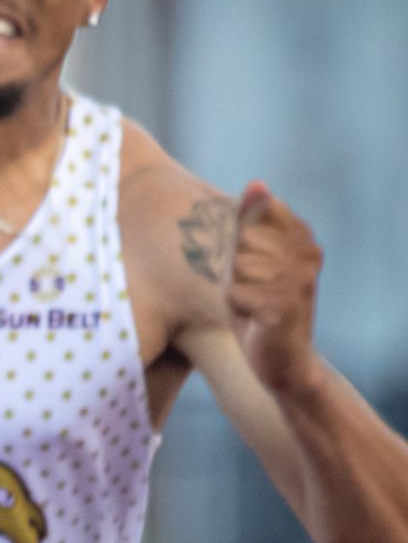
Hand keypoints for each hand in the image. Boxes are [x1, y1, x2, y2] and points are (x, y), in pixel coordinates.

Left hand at [228, 180, 324, 394]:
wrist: (281, 360)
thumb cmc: (258, 305)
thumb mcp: (248, 257)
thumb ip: (250, 220)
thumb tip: (257, 182)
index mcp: (303, 238)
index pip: (252, 220)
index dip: (239, 248)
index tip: (253, 270)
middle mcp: (308, 254)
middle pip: (241, 242)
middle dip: (234, 270)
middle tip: (252, 292)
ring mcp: (299, 279)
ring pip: (237, 266)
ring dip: (235, 290)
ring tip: (253, 304)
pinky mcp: (284, 306)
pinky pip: (236, 294)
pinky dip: (236, 308)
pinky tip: (254, 319)